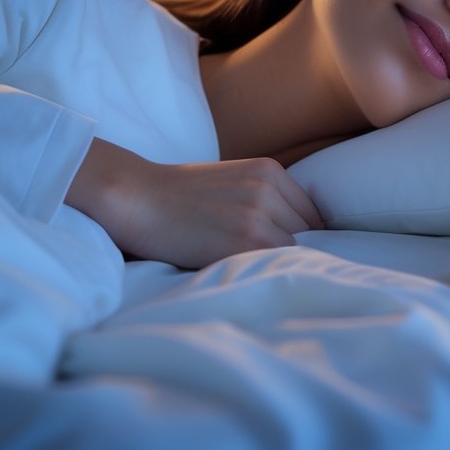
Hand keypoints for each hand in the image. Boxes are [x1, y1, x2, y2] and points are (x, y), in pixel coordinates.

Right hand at [66, 138, 322, 267]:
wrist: (138, 198)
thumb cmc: (180, 193)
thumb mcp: (234, 180)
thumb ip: (266, 197)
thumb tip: (299, 233)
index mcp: (269, 171)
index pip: (311, 213)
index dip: (305, 237)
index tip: (296, 254)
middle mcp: (268, 189)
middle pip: (308, 233)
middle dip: (297, 252)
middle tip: (279, 269)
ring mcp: (257, 215)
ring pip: (295, 251)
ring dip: (282, 264)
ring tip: (264, 275)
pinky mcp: (243, 242)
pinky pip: (274, 263)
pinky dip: (268, 273)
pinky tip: (253, 278)